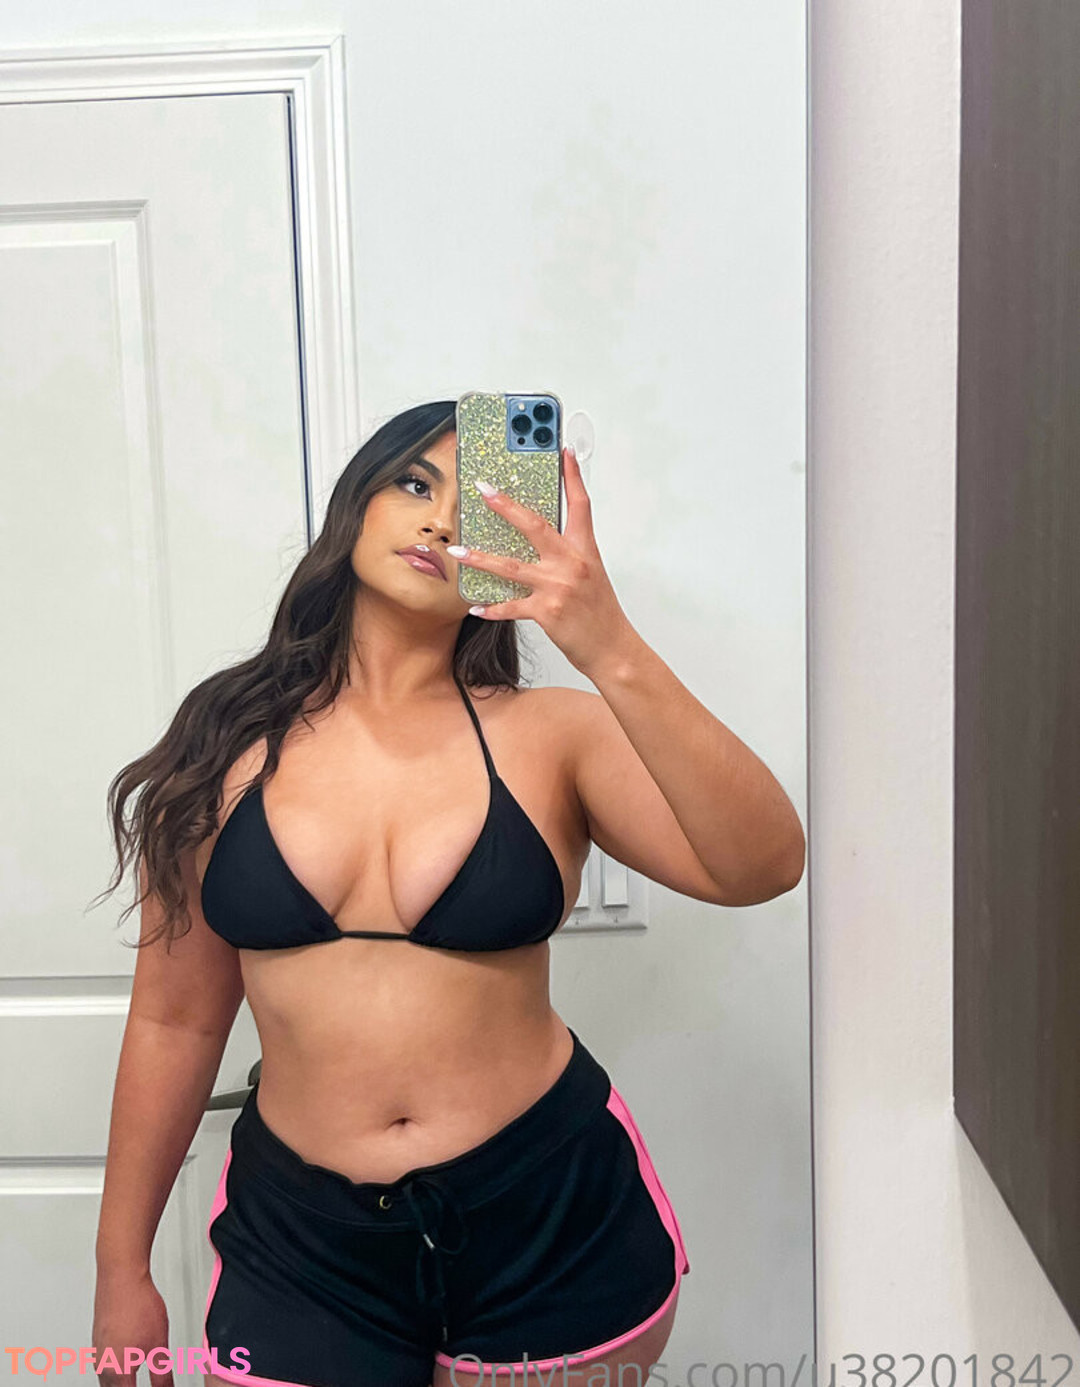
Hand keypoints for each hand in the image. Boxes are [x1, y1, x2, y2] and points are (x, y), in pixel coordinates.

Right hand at [92, 1266, 173, 1386]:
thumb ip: (162, 1375)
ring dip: (121, 1383)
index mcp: (117, 1372)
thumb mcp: (159, 1345)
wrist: (121, 1276)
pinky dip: (116, 1369)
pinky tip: (127, 1360)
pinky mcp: (98, 1338)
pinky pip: (104, 1363)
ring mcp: (98, 1351)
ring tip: (135, 1377)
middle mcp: (102, 1365)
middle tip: (149, 1382)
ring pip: (106, 1381)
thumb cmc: (137, 1304)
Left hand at [450, 445, 636, 678]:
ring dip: (480, 558)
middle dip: (506, 506)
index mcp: (585, 551)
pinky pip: (511, 606)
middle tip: (484, 490)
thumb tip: (539, 543)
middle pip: (535, 525)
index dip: (572, 476)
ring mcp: (558, 587)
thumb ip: (567, 556)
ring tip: (457, 551)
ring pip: (510, 566)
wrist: (613, 649)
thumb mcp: (591, 575)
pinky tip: (476, 606)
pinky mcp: (547, 611)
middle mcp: (572, 564)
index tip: (563, 451)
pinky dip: (492, 608)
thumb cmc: (601, 614)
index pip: (580, 505)